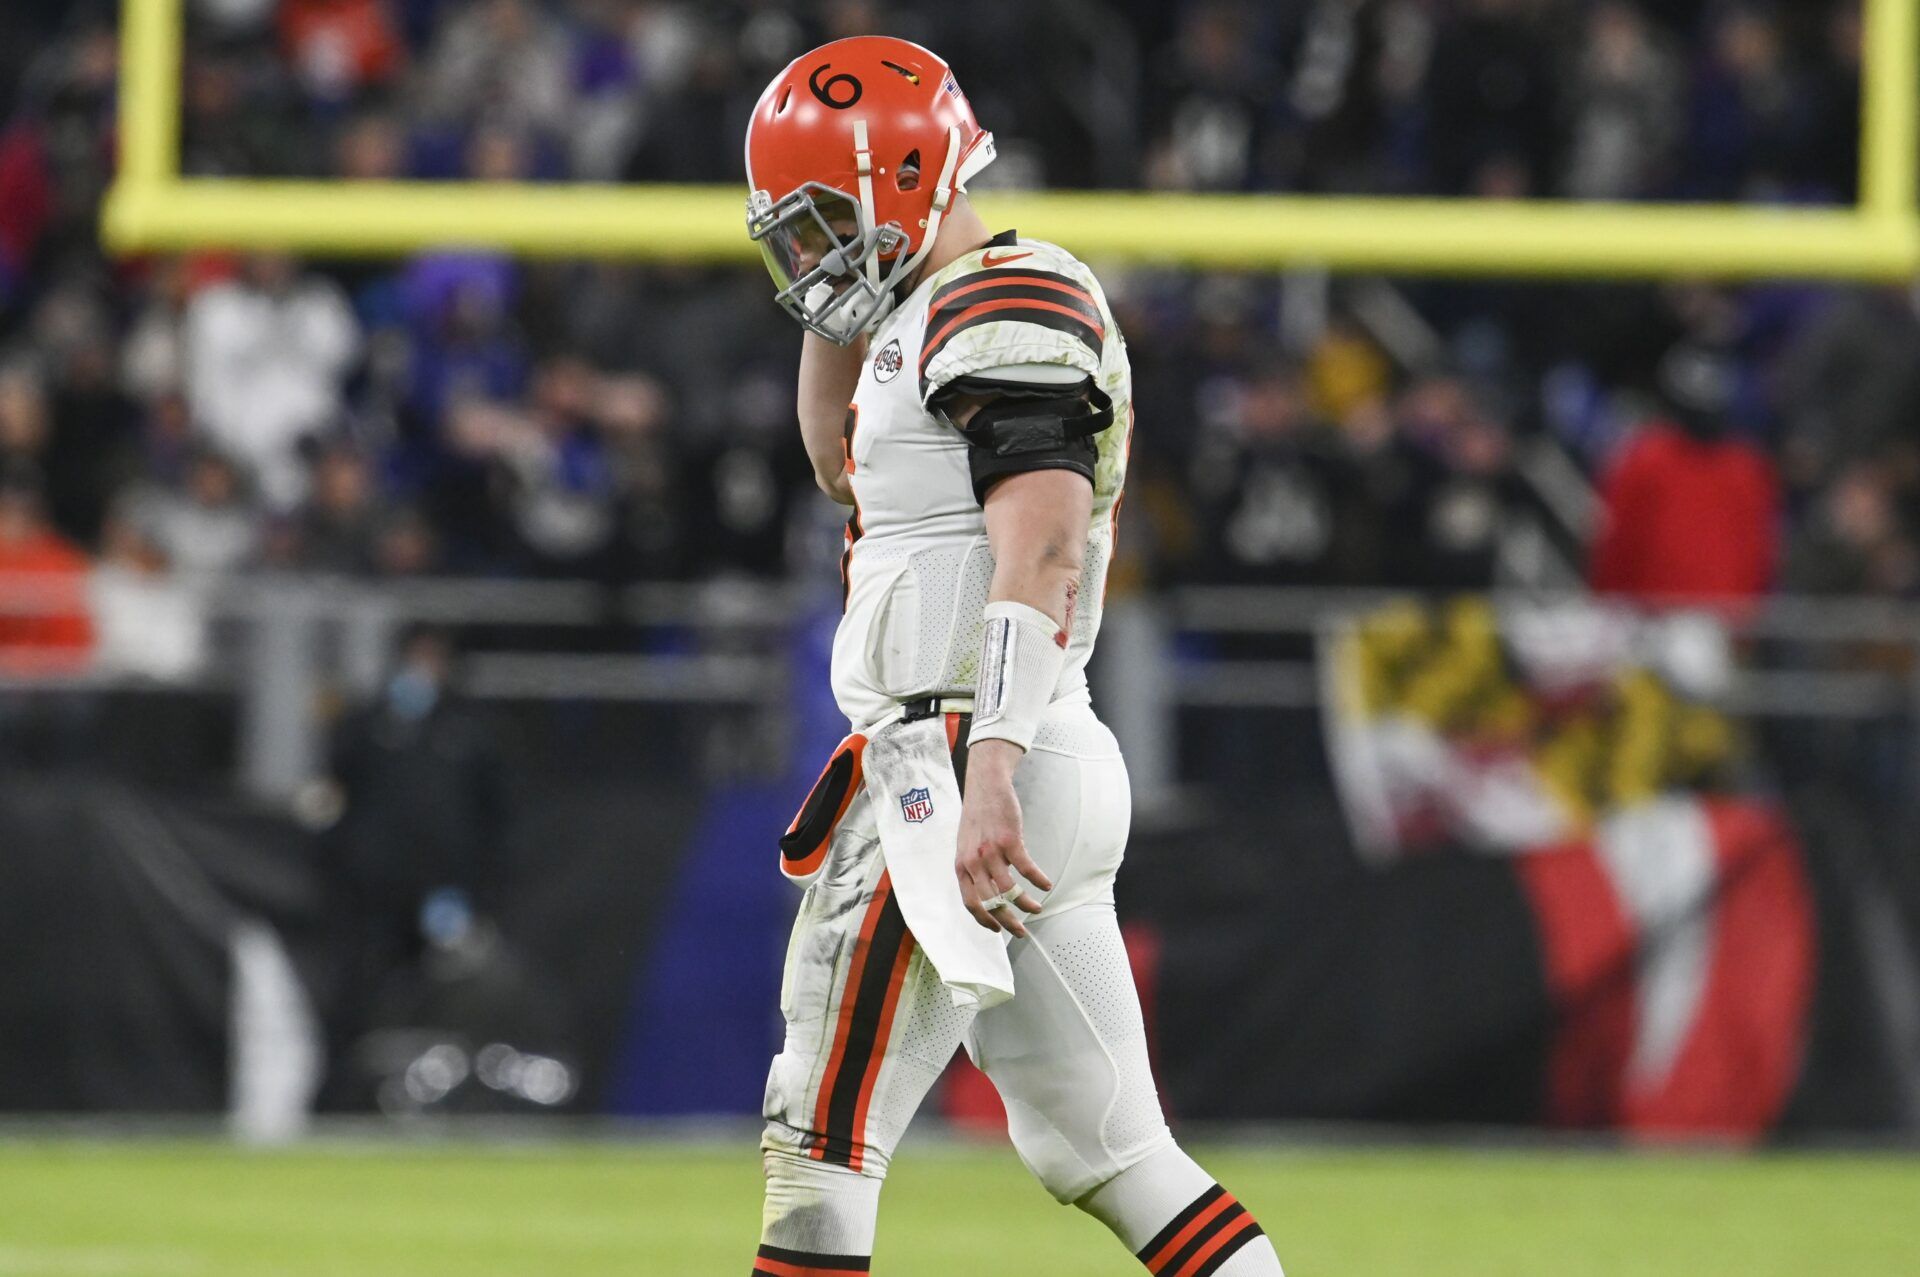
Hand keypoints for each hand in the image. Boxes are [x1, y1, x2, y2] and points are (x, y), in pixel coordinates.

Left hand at [953, 741, 1053, 937]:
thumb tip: (987, 890)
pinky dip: (1038, 880)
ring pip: (1010, 890)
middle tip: (1021, 931)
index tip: (997, 929)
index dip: (984, 919)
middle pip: (991, 902)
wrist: (985, 786)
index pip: (970, 903)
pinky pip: (1026, 868)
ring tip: (1038, 909)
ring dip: (1026, 904)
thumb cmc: (977, 816)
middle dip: (1008, 921)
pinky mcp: (1009, 841)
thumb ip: (972, 867)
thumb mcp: (965, 845)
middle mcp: (973, 862)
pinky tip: (1046, 885)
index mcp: (961, 866)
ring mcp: (991, 852)